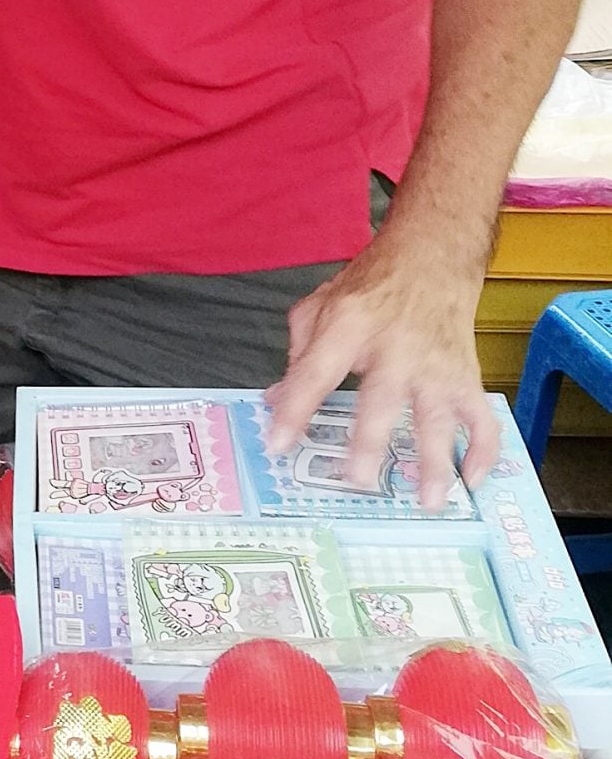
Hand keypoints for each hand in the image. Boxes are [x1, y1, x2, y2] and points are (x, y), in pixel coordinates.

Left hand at [263, 225, 493, 508]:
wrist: (432, 257)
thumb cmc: (370, 285)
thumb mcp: (321, 305)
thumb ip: (298, 354)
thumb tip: (275, 402)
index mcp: (350, 326)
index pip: (317, 371)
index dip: (296, 409)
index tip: (277, 443)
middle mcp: (396, 348)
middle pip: (382, 400)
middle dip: (369, 441)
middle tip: (357, 481)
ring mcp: (436, 365)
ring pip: (439, 418)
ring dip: (436, 461)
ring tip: (428, 501)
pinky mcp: (466, 376)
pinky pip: (482, 418)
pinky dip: (483, 451)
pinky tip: (472, 480)